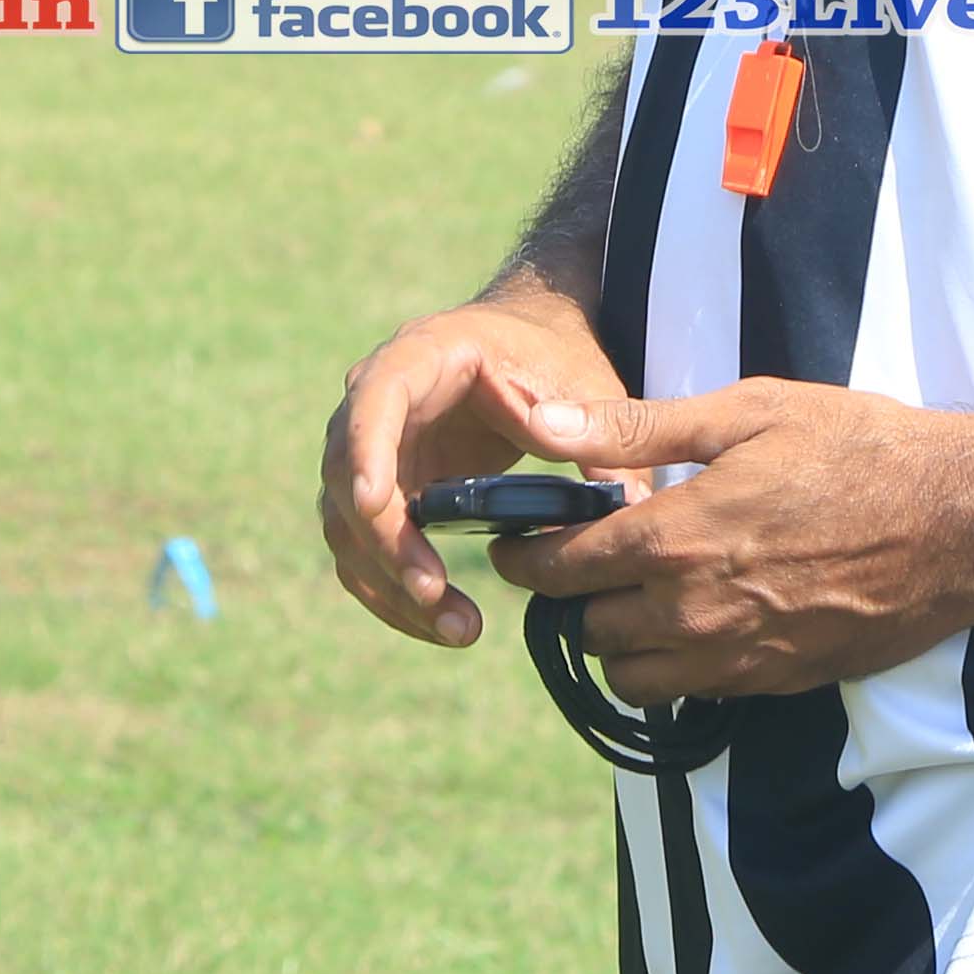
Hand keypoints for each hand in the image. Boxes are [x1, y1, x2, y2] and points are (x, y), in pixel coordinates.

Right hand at [317, 291, 630, 649]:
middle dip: (386, 542)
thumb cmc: (553, 356)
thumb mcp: (583, 380)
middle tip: (433, 594)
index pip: (374, 397)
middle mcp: (378, 401)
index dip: (368, 449)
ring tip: (459, 628)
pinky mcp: (383, 492)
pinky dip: (393, 592)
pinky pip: (366, 550)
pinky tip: (444, 623)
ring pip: (349, 526)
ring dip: (389, 583)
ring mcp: (373, 450)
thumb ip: (601, 433)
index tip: (377, 504)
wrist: (529, 345)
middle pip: (349, 476)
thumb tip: (624, 502)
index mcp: (423, 354)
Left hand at [506, 375, 973, 700]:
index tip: (519, 544)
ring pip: (630, 675)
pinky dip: (677, 664)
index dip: (526, 557)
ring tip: (644, 595)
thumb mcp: (749, 412)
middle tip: (592, 559)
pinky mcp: (773, 683)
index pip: (559, 568)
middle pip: (587, 627)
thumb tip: (544, 424)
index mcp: (676, 536)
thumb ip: (638, 427)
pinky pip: (690, 693)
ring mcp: (734, 656)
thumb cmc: (859, 449)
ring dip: (622, 640)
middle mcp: (694, 610)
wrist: (961, 523)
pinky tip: (702, 617)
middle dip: (577, 594)